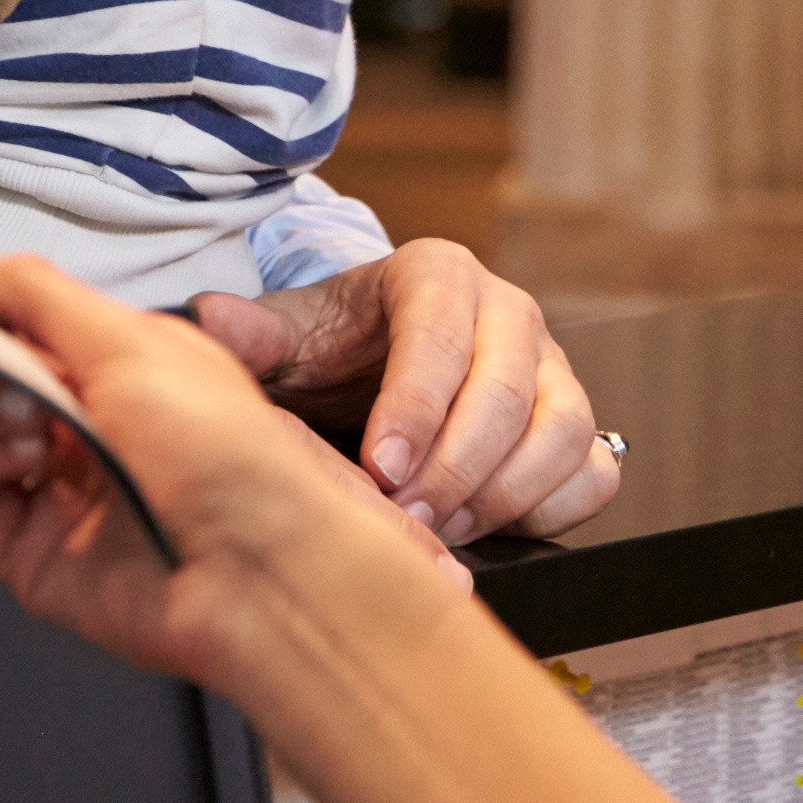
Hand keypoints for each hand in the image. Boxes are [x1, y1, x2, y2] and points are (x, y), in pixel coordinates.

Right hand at [0, 245, 465, 701]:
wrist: (253, 569)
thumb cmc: (213, 440)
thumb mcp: (128, 339)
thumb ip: (26, 293)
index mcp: (120, 368)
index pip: (25, 322)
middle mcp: (85, 424)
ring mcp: (54, 487)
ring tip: (27, 413)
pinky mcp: (28, 547)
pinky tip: (23, 453)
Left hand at [191, 241, 619, 544]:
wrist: (368, 371)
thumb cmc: (328, 352)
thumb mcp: (284, 336)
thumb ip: (250, 332)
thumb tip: (210, 319)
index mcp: (436, 275)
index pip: (442, 335)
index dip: (415, 408)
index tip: (379, 469)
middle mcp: (508, 312)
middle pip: (508, 391)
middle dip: (454, 467)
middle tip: (402, 517)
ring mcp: (554, 370)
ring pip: (562, 432)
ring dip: (501, 494)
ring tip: (434, 528)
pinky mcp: (578, 423)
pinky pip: (593, 471)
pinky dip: (548, 508)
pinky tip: (484, 527)